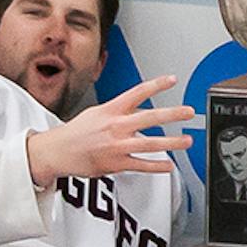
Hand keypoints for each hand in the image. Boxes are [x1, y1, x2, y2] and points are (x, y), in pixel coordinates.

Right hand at [25, 75, 194, 183]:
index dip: (156, 85)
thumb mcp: (96, 113)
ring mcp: (117, 145)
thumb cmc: (76, 132)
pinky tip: (169, 166)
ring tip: (187, 140)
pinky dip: (157, 166)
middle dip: (173, 114)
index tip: (172, 79)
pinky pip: (142, 165)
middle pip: (150, 117)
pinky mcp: (116, 163)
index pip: (137, 92)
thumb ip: (118, 111)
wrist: (57, 152)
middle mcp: (116, 126)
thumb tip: (136, 109)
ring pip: (150, 143)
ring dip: (172, 142)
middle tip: (189, 112)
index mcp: (111, 110)